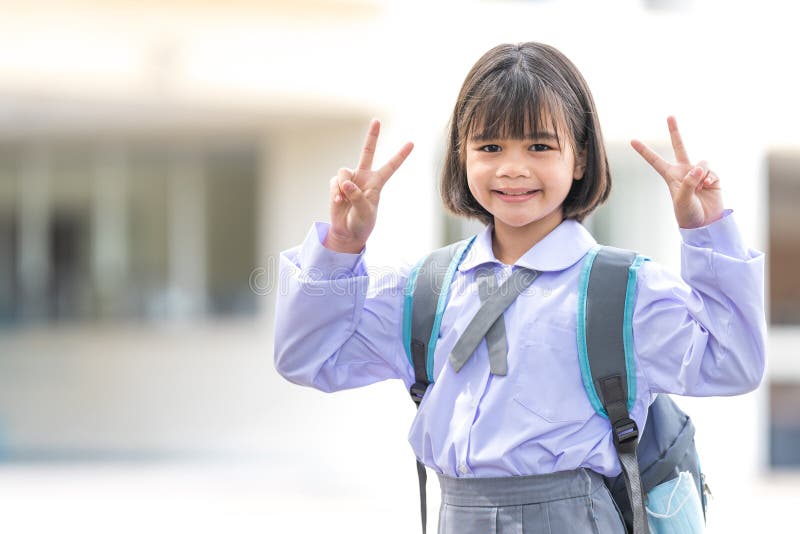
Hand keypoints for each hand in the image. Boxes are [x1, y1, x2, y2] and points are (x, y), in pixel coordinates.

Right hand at [324, 119, 413, 252]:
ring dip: (342, 185)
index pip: (391, 166)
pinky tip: (338, 202)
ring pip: (343, 171)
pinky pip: (334, 182)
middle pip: (367, 152)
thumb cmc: (362, 224)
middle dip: (372, 136)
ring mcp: (350, 180)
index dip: (401, 155)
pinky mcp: (337, 185)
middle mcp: (364, 177)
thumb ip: (357, 197)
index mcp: (377, 183)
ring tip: (343, 199)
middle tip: (376, 120)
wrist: (347, 232)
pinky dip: (335, 192)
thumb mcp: (365, 212)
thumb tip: (346, 183)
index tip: (412, 143)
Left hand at [631, 116, 722, 228]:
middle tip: (669, 116)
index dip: (644, 151)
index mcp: (670, 176)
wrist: (706, 224)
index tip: (632, 140)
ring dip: (702, 173)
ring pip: (701, 162)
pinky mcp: (712, 177)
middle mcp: (683, 171)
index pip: (655, 161)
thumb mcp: (682, 200)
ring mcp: (698, 173)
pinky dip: (711, 178)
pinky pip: (711, 171)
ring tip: (701, 187)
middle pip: (679, 146)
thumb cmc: (688, 214)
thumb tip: (698, 167)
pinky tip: (709, 187)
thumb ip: (689, 183)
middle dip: (675, 131)